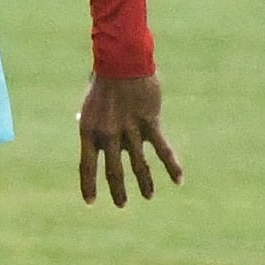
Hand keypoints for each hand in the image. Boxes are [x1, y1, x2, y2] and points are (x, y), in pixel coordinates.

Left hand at [77, 74, 181, 206]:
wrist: (121, 60)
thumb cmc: (104, 79)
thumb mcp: (91, 103)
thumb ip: (94, 122)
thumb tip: (92, 136)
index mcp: (88, 130)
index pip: (86, 166)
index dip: (88, 185)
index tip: (90, 202)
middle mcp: (107, 135)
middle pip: (113, 171)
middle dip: (118, 190)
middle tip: (121, 204)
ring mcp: (129, 130)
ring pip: (139, 165)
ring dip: (144, 183)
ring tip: (148, 196)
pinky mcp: (150, 123)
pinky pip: (162, 149)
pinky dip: (171, 165)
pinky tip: (178, 180)